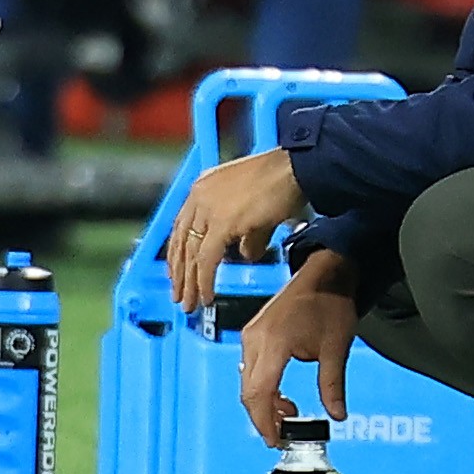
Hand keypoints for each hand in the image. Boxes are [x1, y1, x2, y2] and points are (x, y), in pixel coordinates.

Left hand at [164, 147, 307, 312]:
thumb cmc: (283, 180)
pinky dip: (204, 281)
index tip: (178, 272)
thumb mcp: (257, 211)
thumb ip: (248, 235)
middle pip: (181, 241)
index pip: (181, 225)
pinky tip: (207, 297)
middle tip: (179, 295)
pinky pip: (206, 260)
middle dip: (179, 273)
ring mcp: (208, 209)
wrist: (296, 169)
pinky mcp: (221, 223)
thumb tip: (246, 255)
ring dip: (189, 283)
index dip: (178, 253)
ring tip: (189, 304)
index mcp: (203, 187)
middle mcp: (200, 196)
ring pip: (190, 254)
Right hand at [237, 248, 356, 443]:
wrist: (325, 273)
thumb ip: (332, 385)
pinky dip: (263, 386)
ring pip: (247, 381)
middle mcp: (255, 338)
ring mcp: (251, 334)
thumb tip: (337, 415)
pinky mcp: (254, 332)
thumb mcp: (336, 348)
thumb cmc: (331, 304)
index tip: (276, 440)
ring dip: (264, 402)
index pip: (259, 392)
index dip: (264, 421)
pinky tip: (283, 395)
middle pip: (248, 390)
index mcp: (274, 342)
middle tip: (282, 435)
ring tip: (290, 414)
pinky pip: (250, 367)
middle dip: (263, 417)